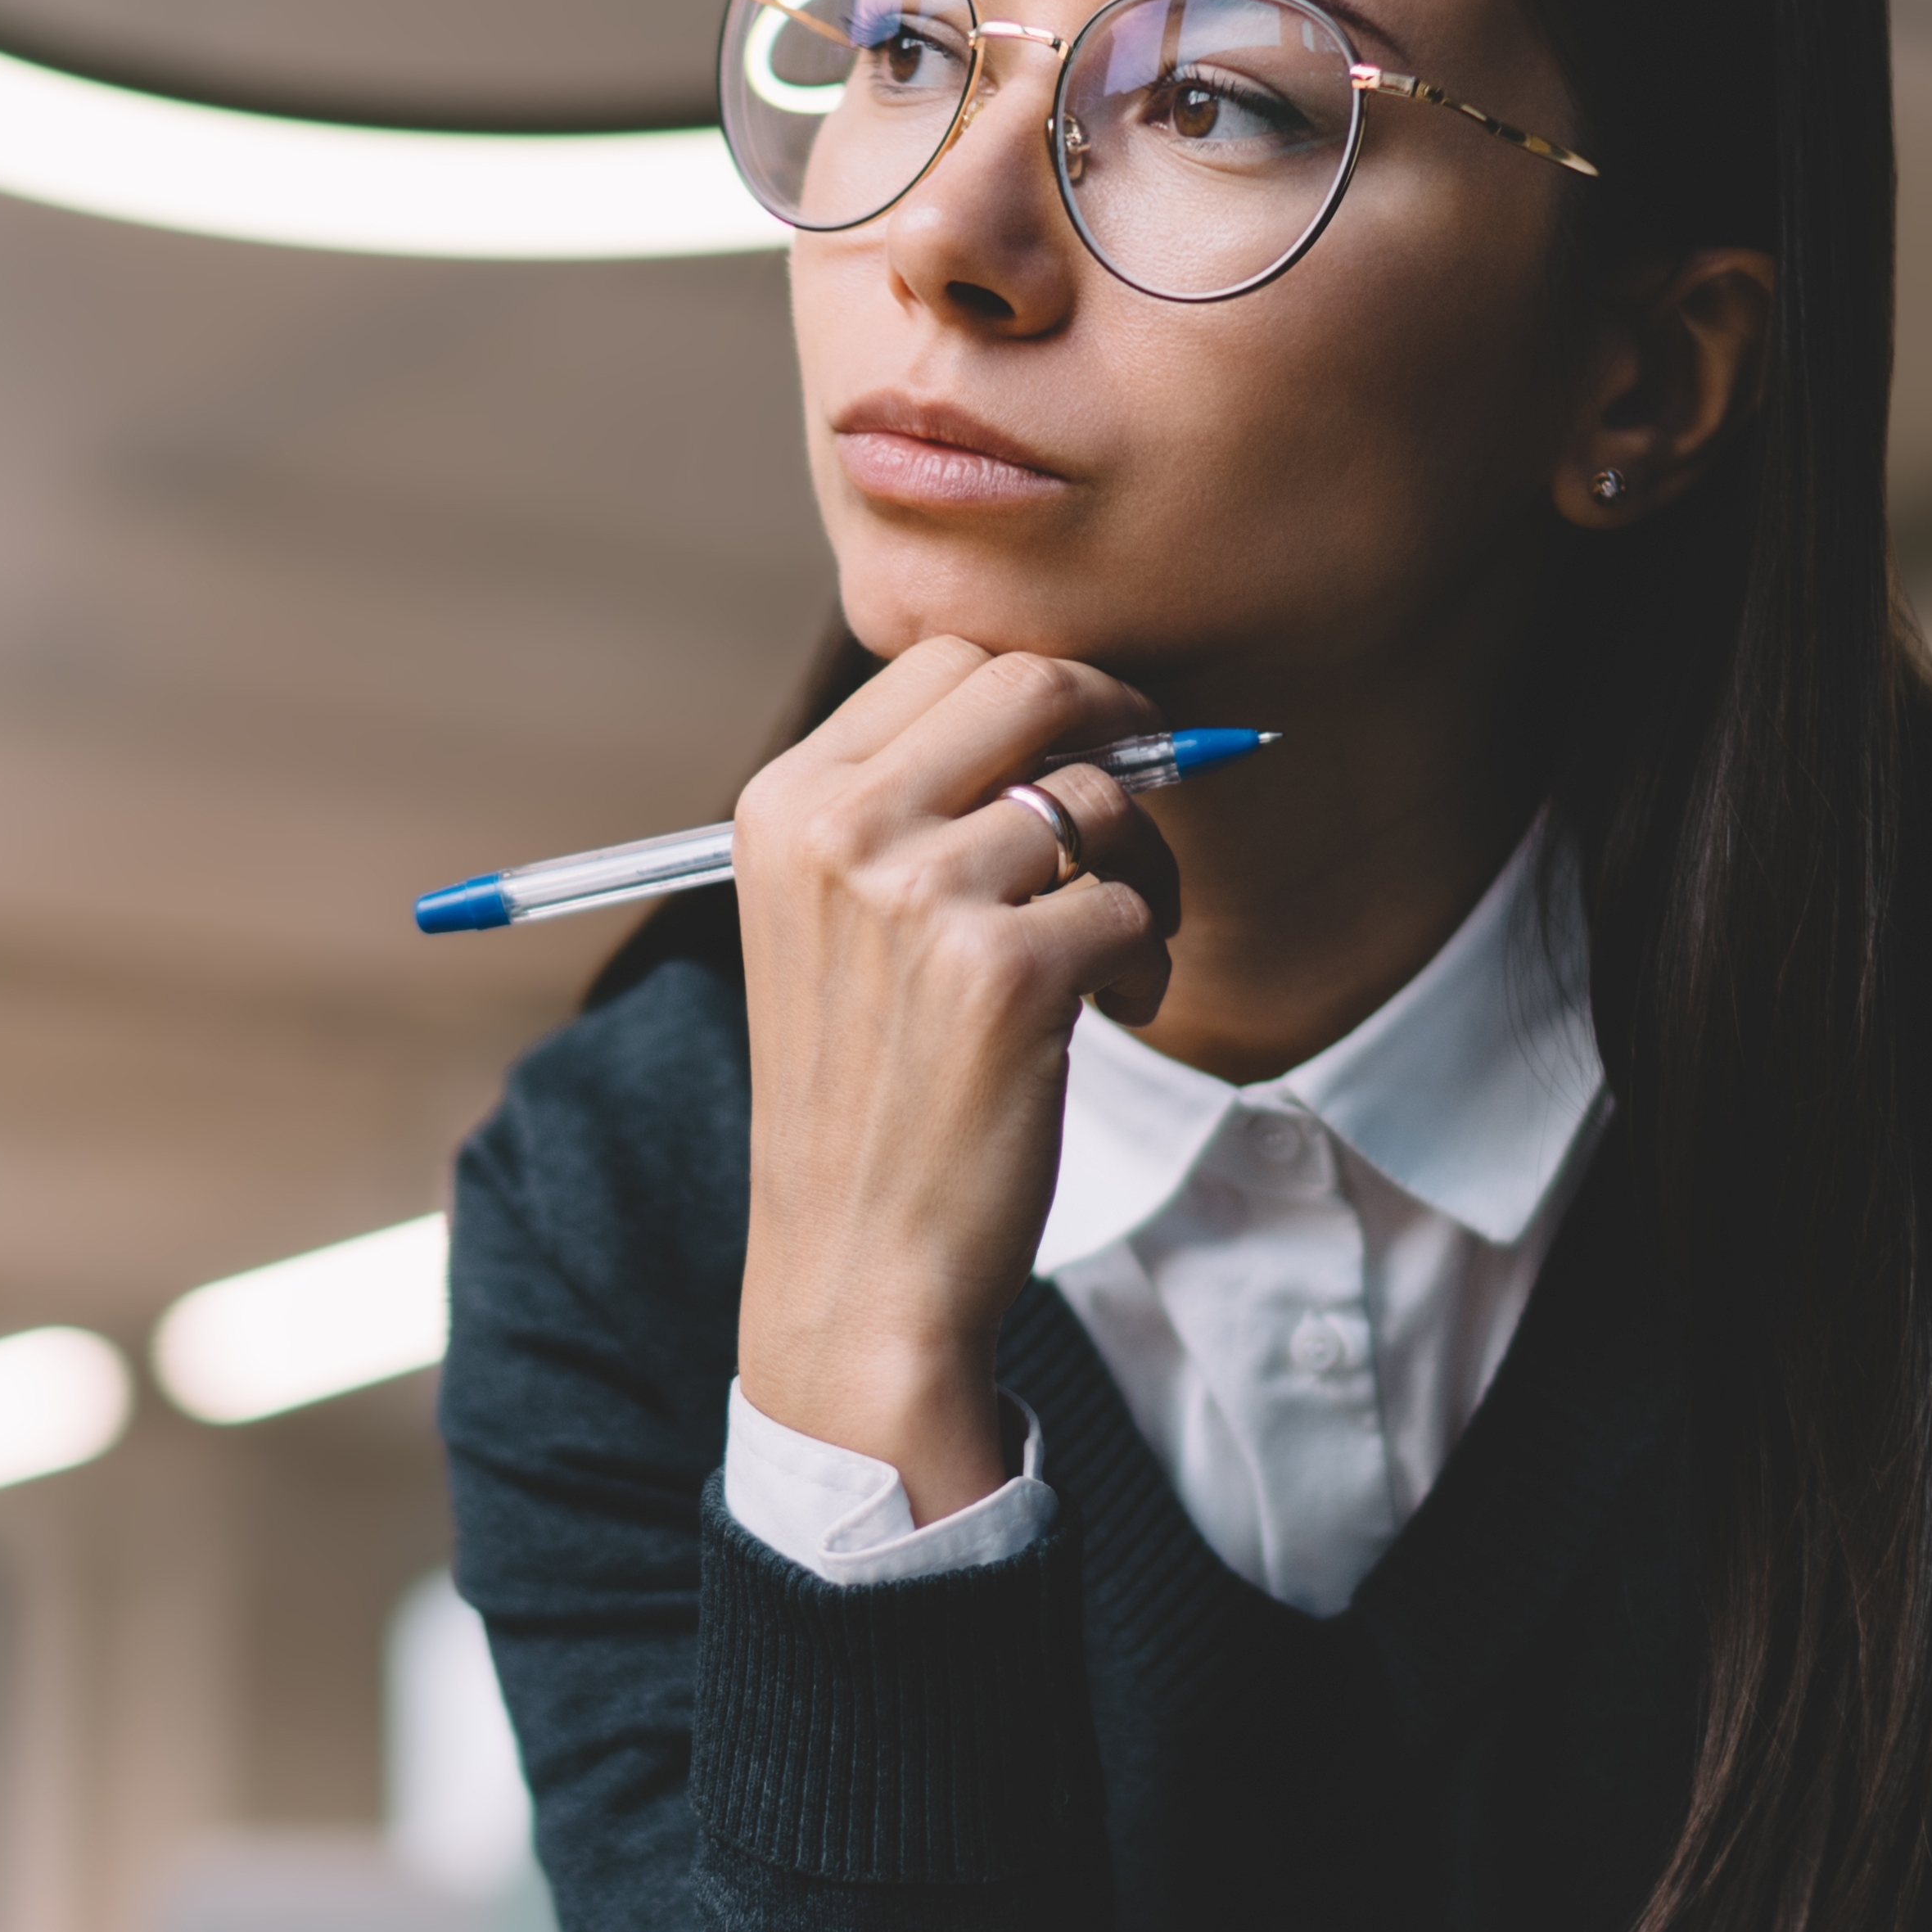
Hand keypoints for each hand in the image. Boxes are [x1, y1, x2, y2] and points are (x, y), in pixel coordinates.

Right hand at [730, 638, 1183, 1518]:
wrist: (856, 1272)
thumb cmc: (867, 1096)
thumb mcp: (834, 925)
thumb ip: (912, 808)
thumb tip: (1072, 704)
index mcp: (783, 804)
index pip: (943, 659)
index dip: (1044, 698)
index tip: (1085, 755)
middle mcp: (838, 830)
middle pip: (1031, 683)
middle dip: (1117, 734)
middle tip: (1139, 813)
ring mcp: (920, 896)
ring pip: (1098, 801)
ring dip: (1144, 869)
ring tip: (1122, 950)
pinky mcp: (1007, 973)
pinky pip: (1132, 904)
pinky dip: (1148, 960)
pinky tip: (1108, 1018)